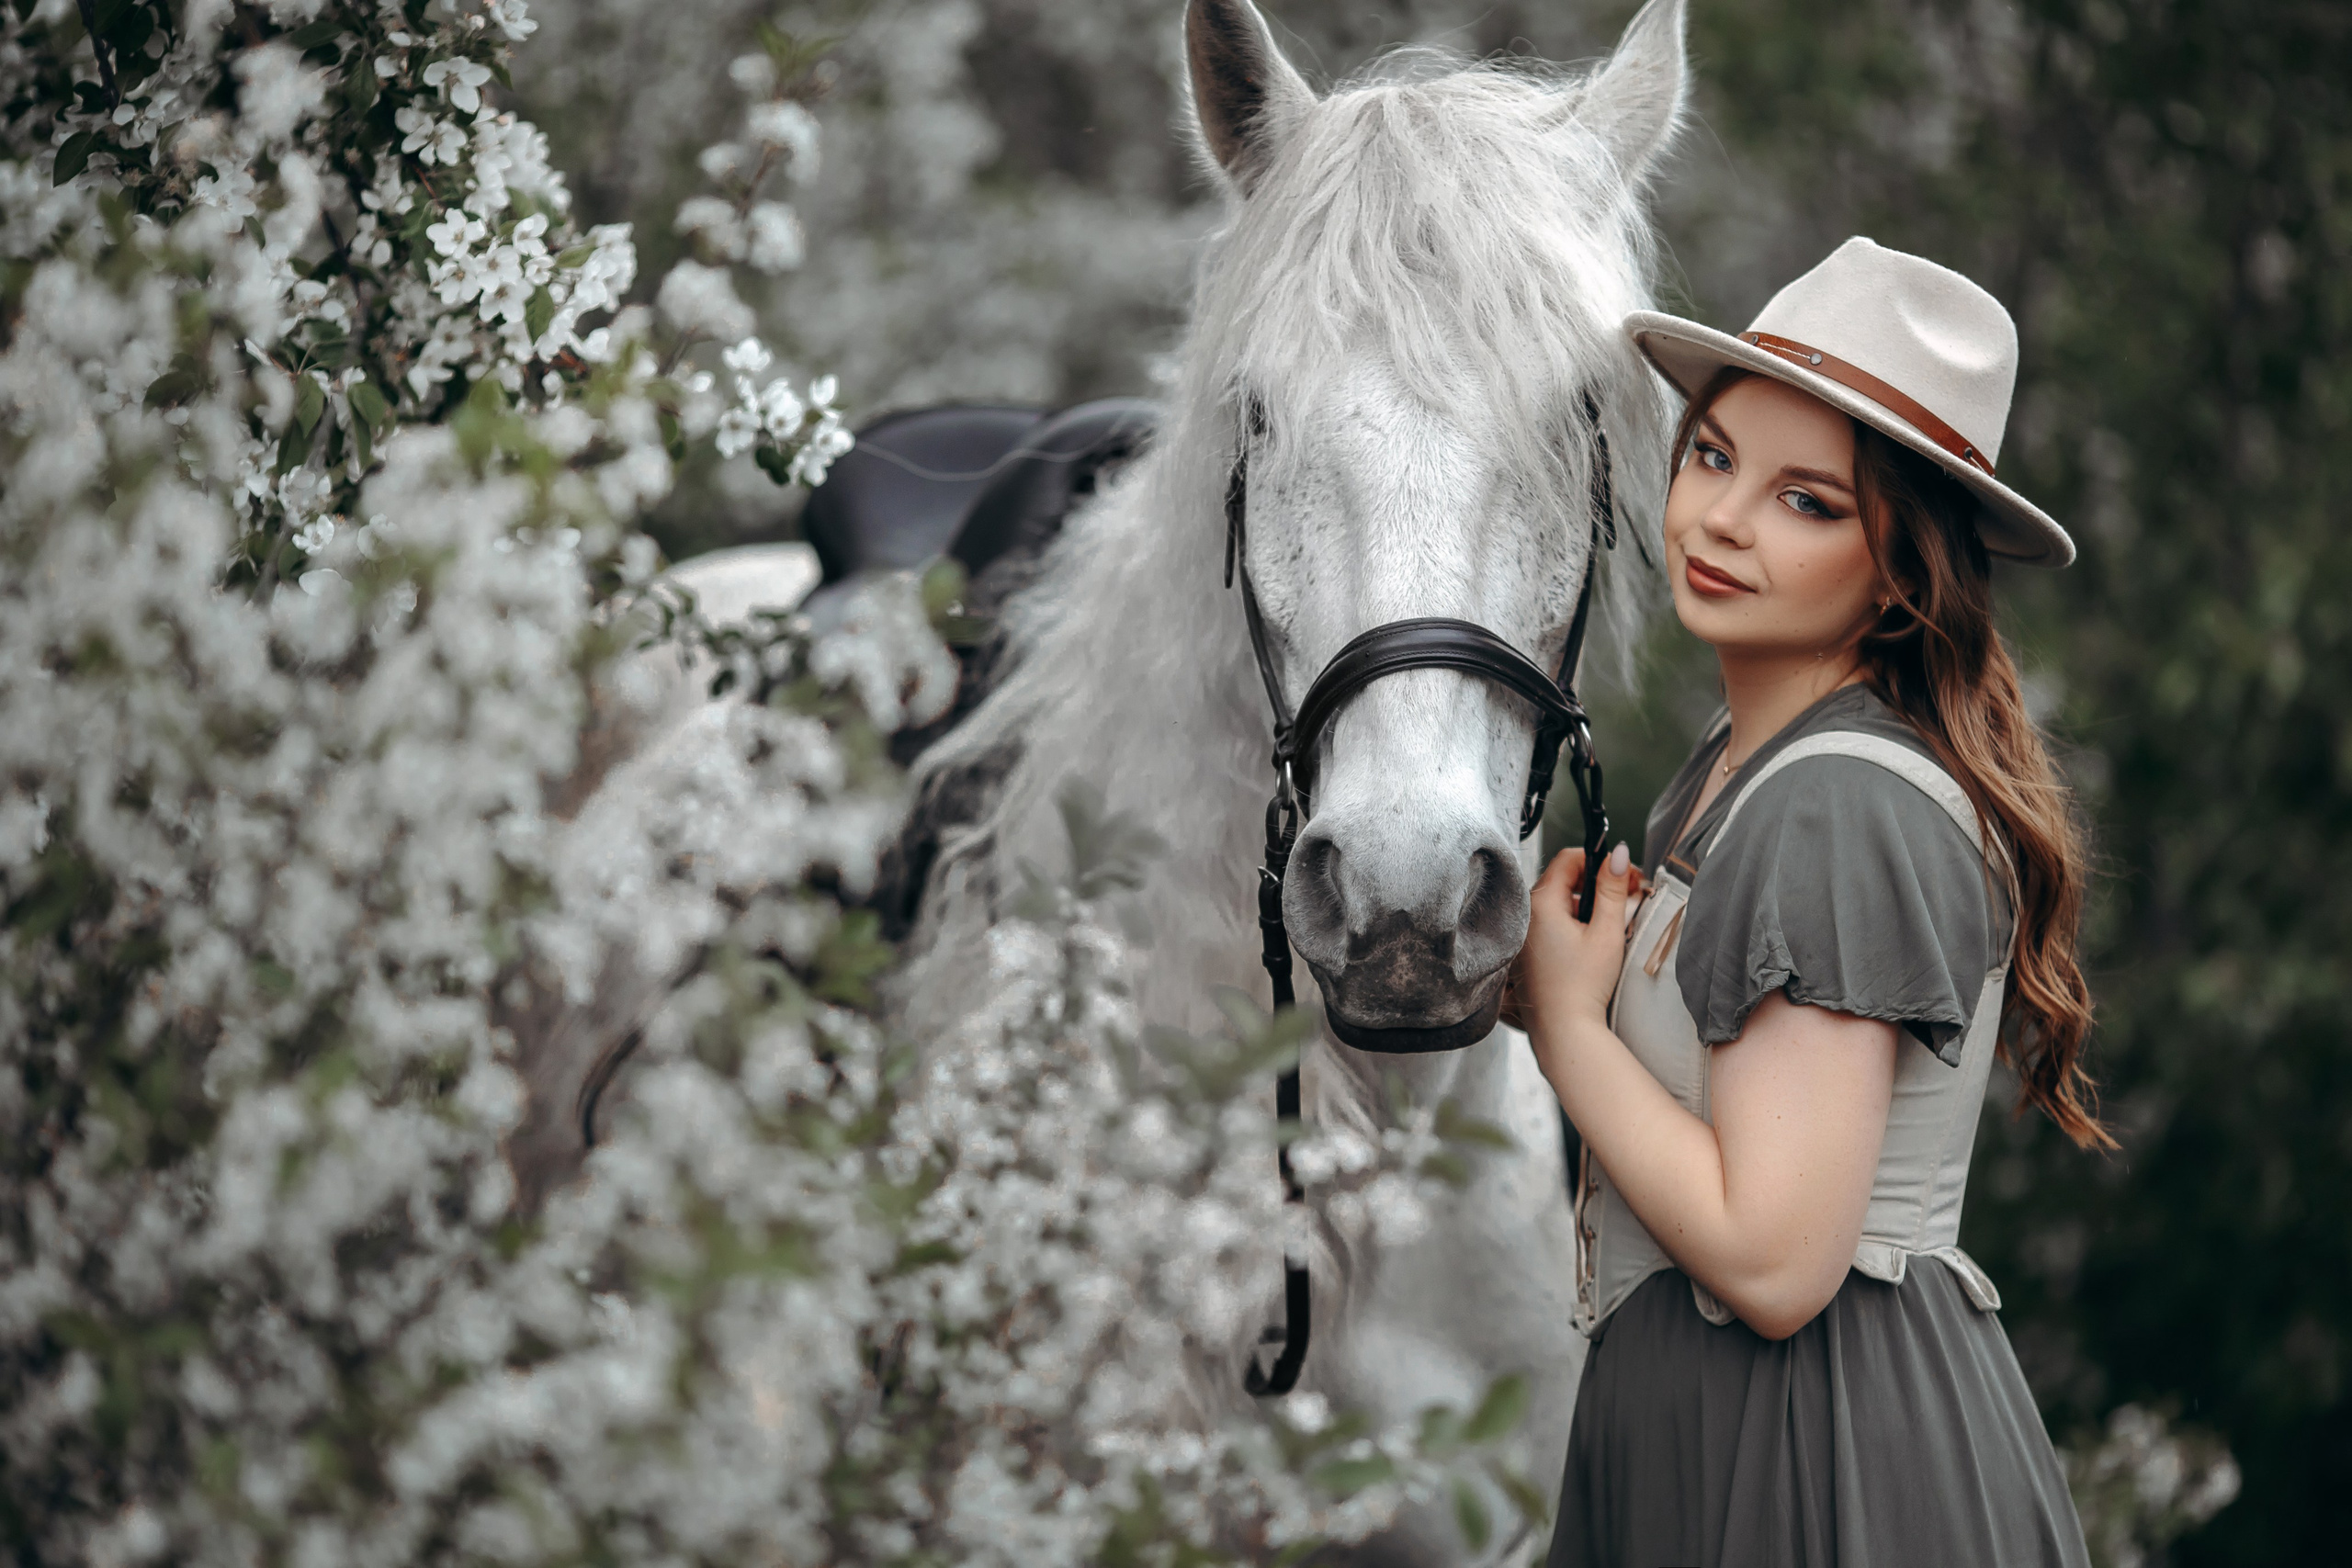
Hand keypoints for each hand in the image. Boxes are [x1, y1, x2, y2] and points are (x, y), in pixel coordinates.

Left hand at [1516, 843, 1639, 1035]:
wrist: (1564, 1030)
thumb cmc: (1584, 984)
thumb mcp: (1606, 932)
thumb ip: (1612, 888)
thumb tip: (1618, 853)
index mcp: (1541, 903)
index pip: (1568, 859)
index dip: (1600, 860)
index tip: (1625, 875)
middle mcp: (1526, 915)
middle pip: (1563, 880)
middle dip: (1597, 883)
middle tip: (1628, 895)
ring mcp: (1524, 935)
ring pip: (1558, 903)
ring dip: (1587, 905)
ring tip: (1614, 922)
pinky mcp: (1527, 952)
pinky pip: (1550, 924)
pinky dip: (1573, 923)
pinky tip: (1594, 941)